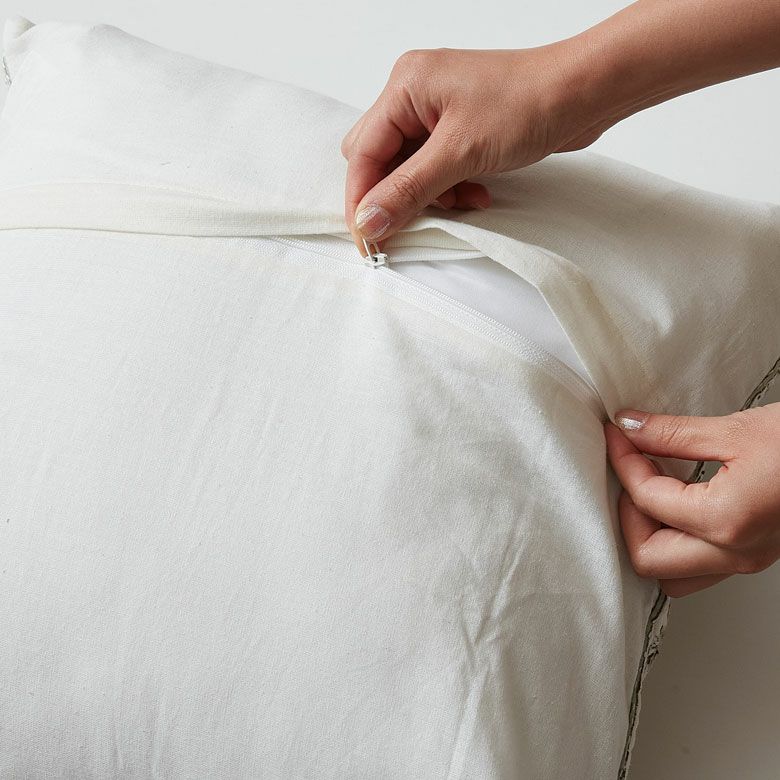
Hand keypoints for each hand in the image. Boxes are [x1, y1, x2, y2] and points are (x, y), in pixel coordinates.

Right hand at [340, 43, 601, 251]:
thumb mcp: (460, 153)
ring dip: (431, 194)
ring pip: (409, 169)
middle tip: (412, 221)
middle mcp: (416, 95)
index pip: (363, 152)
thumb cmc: (530, 103)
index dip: (362, 198)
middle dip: (398, 194)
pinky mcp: (459, 128)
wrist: (584, 94)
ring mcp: (438, 111)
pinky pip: (436, 168)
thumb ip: (408, 190)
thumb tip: (368, 221)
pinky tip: (477, 192)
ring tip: (463, 200)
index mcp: (406, 87)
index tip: (367, 238)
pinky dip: (451, 187)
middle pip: (380, 160)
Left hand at [604, 402, 779, 597]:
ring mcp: (747, 559)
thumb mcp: (736, 430)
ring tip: (650, 488)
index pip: (647, 500)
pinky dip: (675, 539)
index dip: (623, 462)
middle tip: (627, 470)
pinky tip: (676, 501)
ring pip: (672, 574)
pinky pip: (698, 566)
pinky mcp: (754, 554)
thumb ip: (671, 434)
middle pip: (648, 559)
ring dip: (650, 534)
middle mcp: (736, 552)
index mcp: (727, 521)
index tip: (617, 434)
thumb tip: (629, 428)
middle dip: (626, 513)